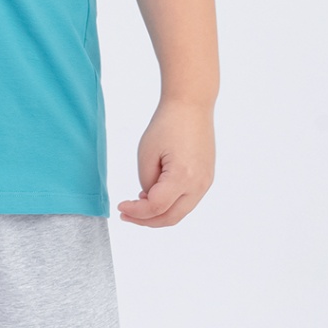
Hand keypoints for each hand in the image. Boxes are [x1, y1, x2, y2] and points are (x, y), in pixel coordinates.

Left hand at [117, 99, 214, 227]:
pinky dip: (170, 204)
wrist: (191, 106)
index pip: (156, 207)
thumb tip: (149, 199)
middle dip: (146, 220)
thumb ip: (146, 182)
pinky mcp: (206, 178)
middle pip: (171, 218)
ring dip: (158, 214)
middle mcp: (198, 184)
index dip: (136, 212)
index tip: (121, 207)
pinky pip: (187, 200)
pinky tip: (154, 196)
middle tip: (127, 214)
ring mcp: (205, 182)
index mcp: (183, 177)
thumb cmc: (167, 124)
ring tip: (139, 204)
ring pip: (180, 212)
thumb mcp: (146, 154)